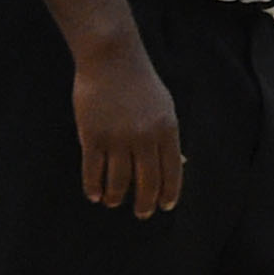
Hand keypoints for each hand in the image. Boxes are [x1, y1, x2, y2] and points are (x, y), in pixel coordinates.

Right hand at [71, 40, 184, 216]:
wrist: (112, 59)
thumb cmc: (141, 84)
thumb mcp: (165, 108)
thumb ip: (169, 138)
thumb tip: (181, 164)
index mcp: (167, 130)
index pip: (172, 170)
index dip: (169, 192)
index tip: (165, 207)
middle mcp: (144, 137)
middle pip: (147, 181)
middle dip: (145, 203)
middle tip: (142, 214)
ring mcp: (117, 138)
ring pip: (118, 180)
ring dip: (116, 197)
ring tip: (114, 202)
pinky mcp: (92, 136)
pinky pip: (93, 170)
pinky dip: (93, 186)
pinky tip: (95, 195)